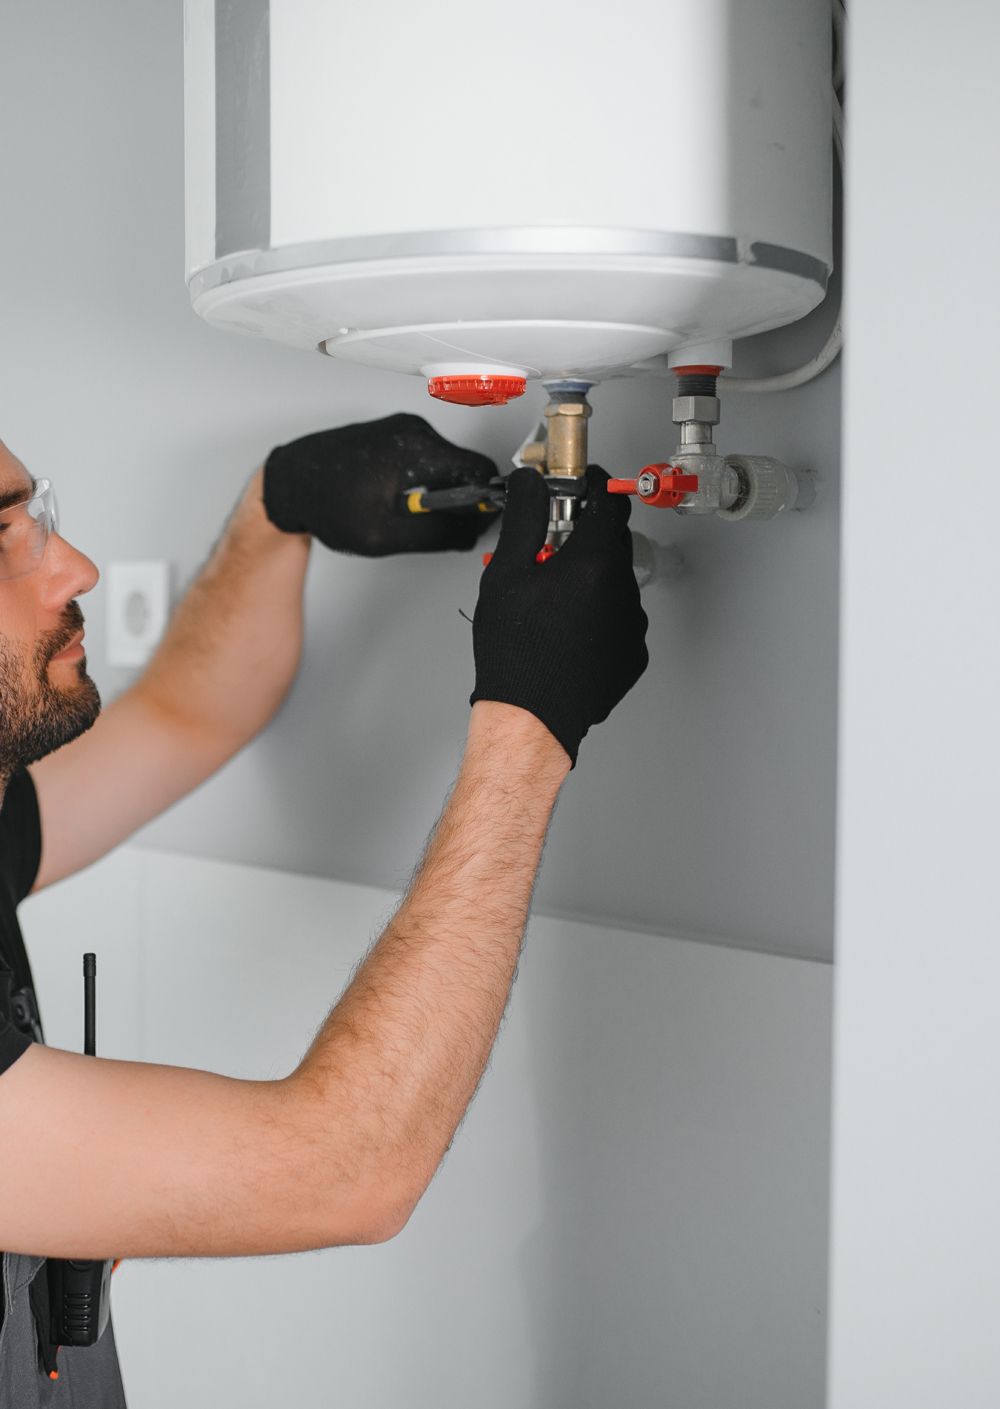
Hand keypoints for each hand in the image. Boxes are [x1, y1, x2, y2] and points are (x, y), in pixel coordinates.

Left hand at [263, 413, 498, 555]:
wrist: (291, 481)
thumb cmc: (324, 502)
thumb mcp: (384, 534)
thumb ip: (435, 535)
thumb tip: (468, 534)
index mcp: (416, 448)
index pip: (481, 470)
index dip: (485, 503)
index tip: (478, 522)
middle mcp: (413, 430)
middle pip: (465, 467)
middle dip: (457, 501)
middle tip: (430, 524)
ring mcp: (404, 429)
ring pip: (447, 465)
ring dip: (437, 493)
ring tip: (404, 511)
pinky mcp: (396, 434)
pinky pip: (428, 460)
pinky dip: (423, 482)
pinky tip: (396, 498)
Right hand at [470, 466, 648, 765]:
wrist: (530, 717)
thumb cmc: (515, 653)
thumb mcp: (506, 573)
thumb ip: (525, 517)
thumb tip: (531, 482)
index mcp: (594, 563)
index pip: (610, 502)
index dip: (595, 487)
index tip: (582, 486)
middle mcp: (623, 591)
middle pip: (612, 543)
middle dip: (583, 539)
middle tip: (547, 555)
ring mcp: (633, 626)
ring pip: (615, 583)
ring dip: (591, 582)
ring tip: (552, 605)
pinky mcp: (633, 656)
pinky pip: (620, 621)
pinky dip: (599, 618)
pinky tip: (567, 633)